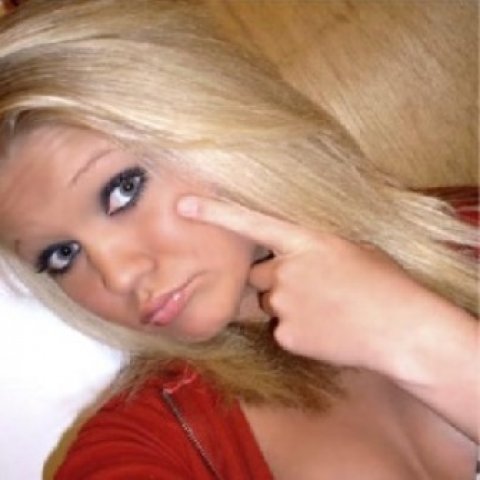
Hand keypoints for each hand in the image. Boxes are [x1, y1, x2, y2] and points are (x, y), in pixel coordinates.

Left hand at [176, 196, 449, 369]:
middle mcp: (286, 271)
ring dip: (289, 304)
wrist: (402, 329)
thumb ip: (313, 246)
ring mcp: (283, 306)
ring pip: (271, 303)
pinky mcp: (286, 336)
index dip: (215, 212)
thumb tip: (295, 250)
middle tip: (314, 288)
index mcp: (305, 241)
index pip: (251, 222)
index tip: (182, 205)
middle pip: (260, 275)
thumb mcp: (351, 247)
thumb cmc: (384, 282)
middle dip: (276, 279)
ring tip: (327, 310)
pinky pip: (281, 329)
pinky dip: (299, 329)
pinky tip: (327, 330)